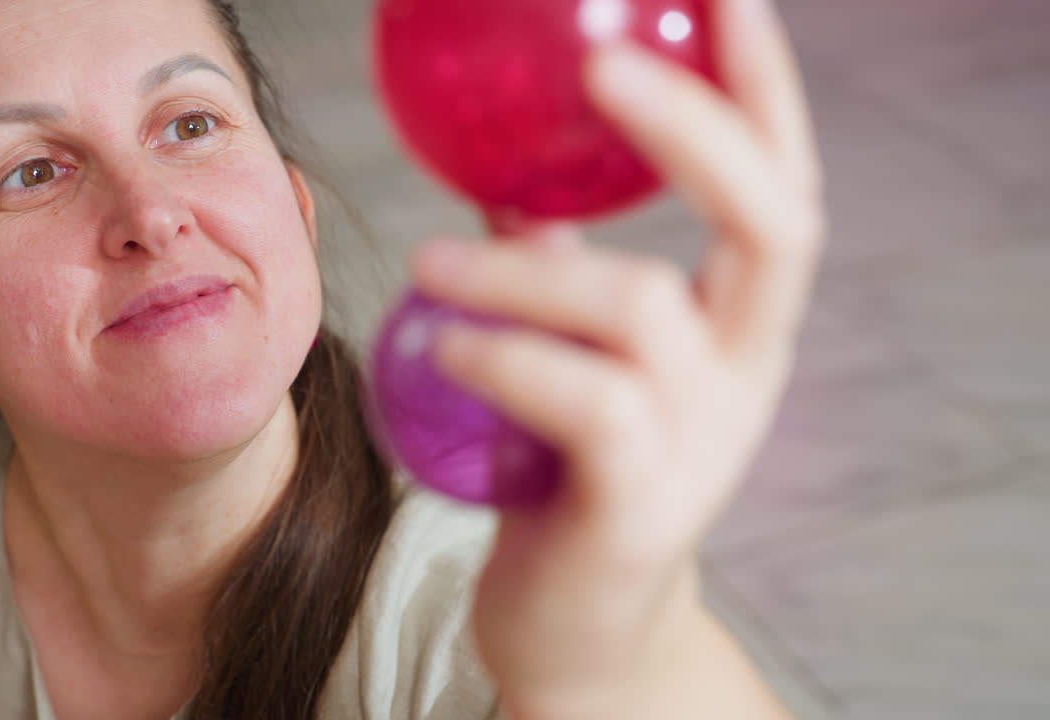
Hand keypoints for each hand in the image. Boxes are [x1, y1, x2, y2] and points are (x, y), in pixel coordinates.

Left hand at [410, 0, 824, 715]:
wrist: (581, 622)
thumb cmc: (570, 470)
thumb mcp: (579, 355)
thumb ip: (560, 268)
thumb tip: (506, 183)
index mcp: (740, 323)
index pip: (781, 184)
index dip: (762, 90)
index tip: (720, 0)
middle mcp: (749, 372)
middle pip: (771, 222)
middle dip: (693, 131)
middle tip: (602, 68)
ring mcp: (708, 441)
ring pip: (637, 307)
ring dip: (518, 270)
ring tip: (427, 266)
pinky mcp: (646, 503)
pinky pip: (578, 398)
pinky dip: (499, 353)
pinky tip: (443, 345)